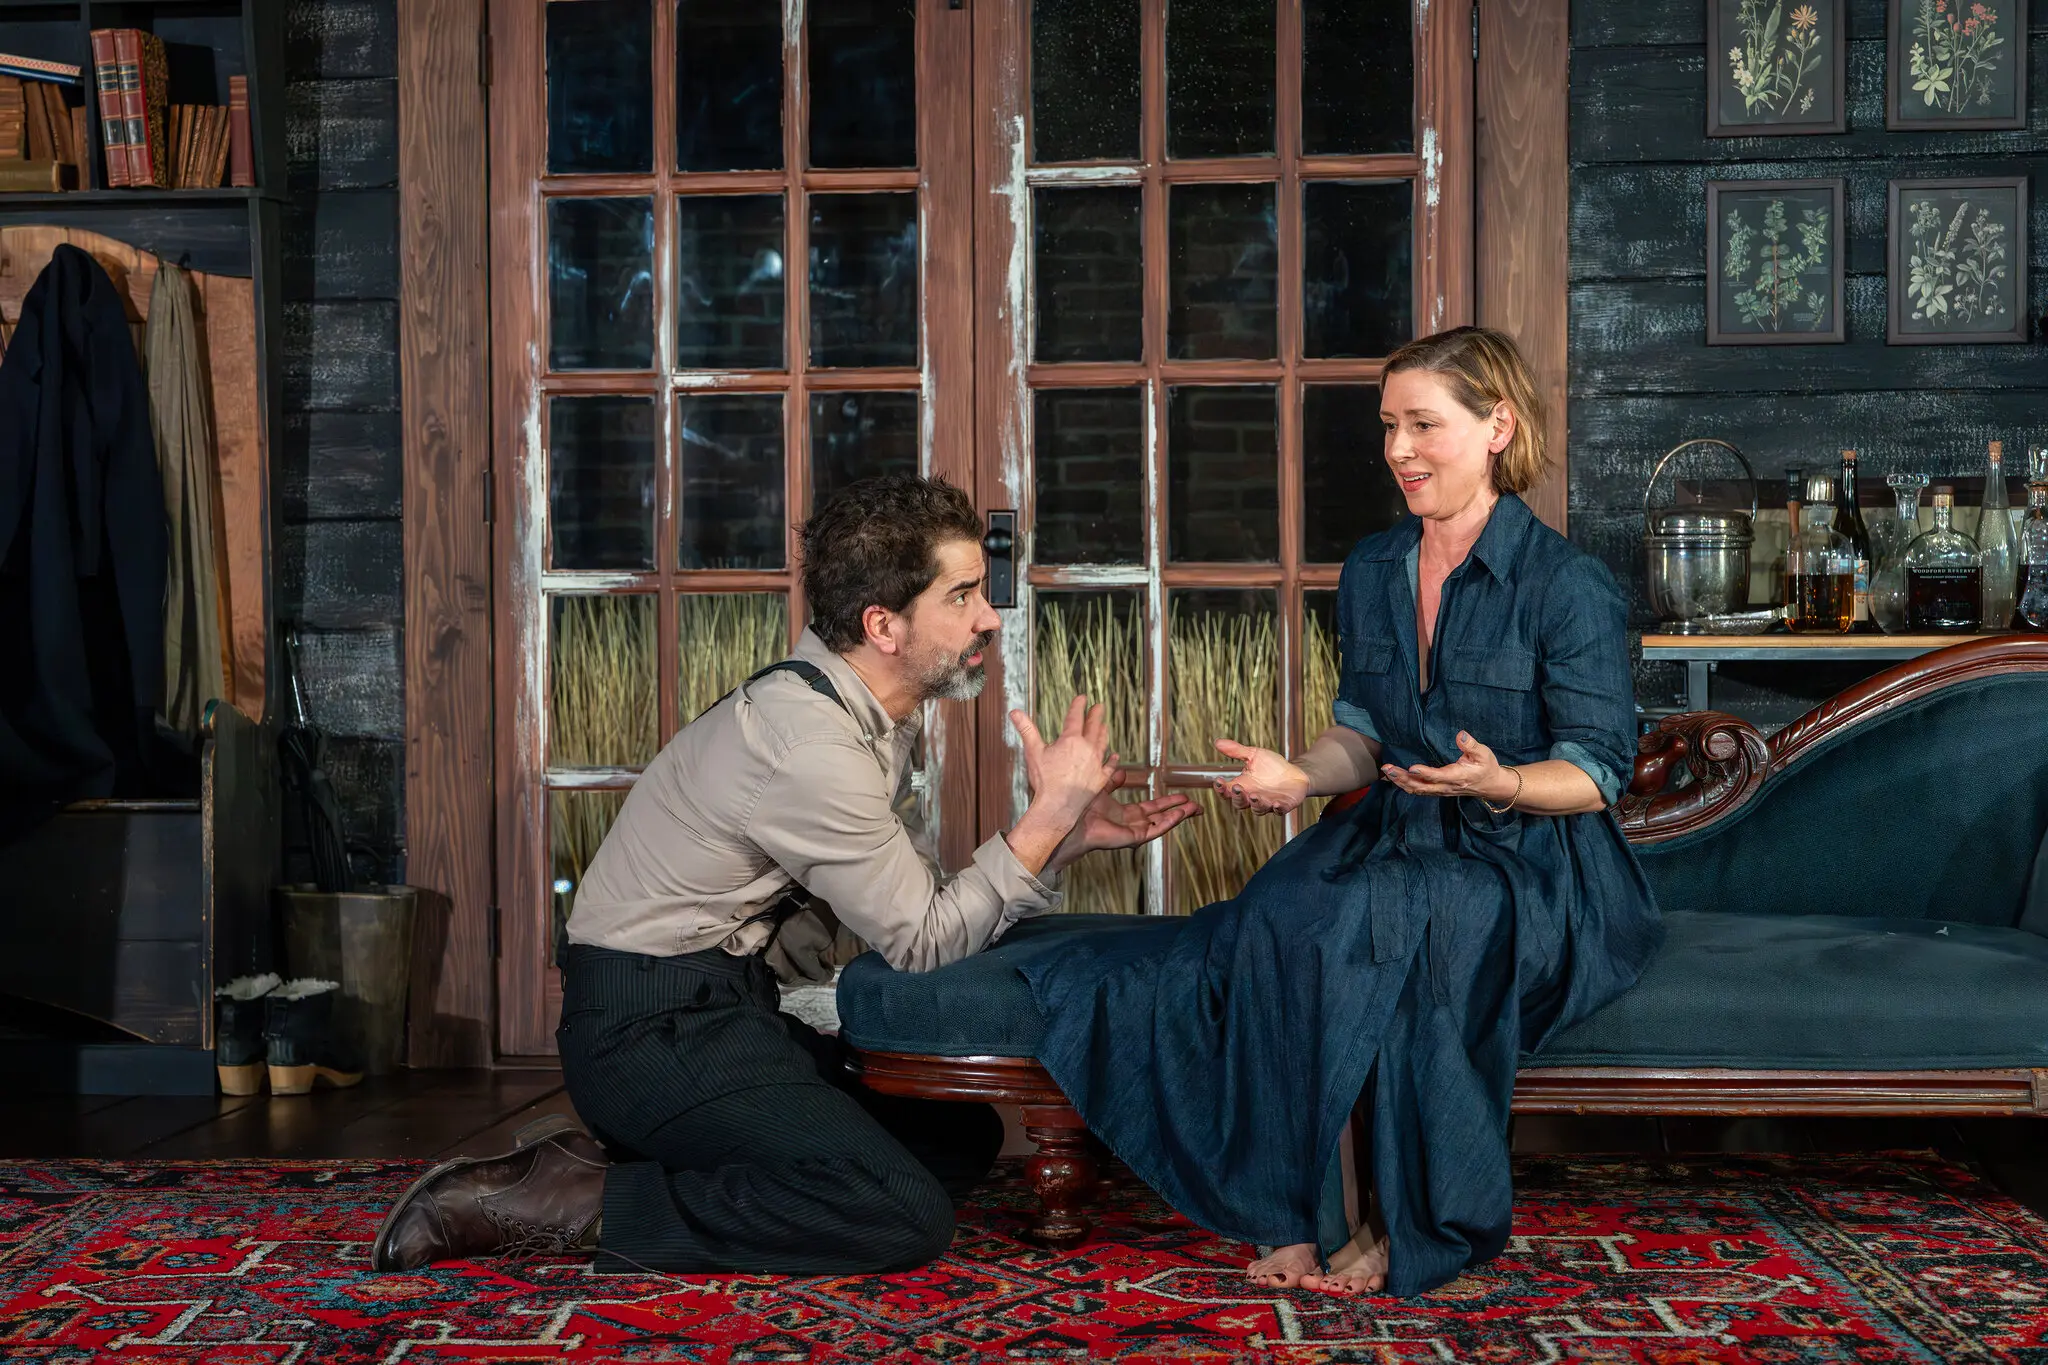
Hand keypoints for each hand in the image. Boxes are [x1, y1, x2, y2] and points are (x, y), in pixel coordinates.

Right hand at [1009, 696, 1118, 822]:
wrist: (1058, 806)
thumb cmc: (1045, 781)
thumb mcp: (1033, 752)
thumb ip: (1026, 729)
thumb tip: (1015, 712)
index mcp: (1071, 740)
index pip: (1075, 717)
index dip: (1078, 706)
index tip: (1082, 698)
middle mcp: (1087, 749)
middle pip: (1093, 727)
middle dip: (1096, 715)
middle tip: (1099, 706)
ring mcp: (1096, 764)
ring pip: (1103, 743)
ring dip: (1104, 733)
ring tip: (1105, 726)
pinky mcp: (1100, 779)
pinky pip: (1110, 767)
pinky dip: (1112, 760)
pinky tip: (1114, 756)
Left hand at [1055, 770, 1199, 864]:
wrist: (1073, 821)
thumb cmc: (1082, 808)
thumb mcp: (1102, 788)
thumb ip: (1112, 780)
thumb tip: (1121, 768)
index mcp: (1127, 813)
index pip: (1154, 807)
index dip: (1169, 802)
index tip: (1184, 796)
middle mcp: (1133, 823)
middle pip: (1163, 816)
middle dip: (1180, 810)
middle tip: (1197, 806)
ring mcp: (1135, 831)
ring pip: (1163, 824)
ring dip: (1179, 816)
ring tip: (1195, 808)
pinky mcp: (1134, 837)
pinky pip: (1156, 830)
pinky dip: (1169, 822)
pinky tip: (1181, 814)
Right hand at [1211, 738, 1311, 815]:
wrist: (1295, 773)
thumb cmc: (1272, 766)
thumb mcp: (1254, 755)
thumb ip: (1236, 751)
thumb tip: (1217, 742)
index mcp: (1243, 786)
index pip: (1227, 791)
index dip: (1221, 788)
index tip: (1219, 781)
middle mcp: (1253, 797)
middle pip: (1240, 803)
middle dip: (1238, 797)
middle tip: (1237, 788)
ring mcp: (1268, 803)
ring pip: (1258, 809)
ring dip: (1255, 803)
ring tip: (1254, 796)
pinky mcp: (1283, 805)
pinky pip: (1279, 811)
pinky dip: (1278, 809)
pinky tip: (1276, 804)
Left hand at [1379, 731, 1512, 802]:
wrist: (1491, 785)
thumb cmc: (1487, 767)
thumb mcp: (1484, 754)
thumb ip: (1471, 745)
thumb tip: (1460, 735)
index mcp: (1458, 777)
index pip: (1439, 776)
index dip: (1425, 773)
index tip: (1412, 767)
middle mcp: (1447, 786)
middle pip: (1422, 786)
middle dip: (1403, 778)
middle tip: (1388, 769)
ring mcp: (1441, 791)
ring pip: (1418, 790)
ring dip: (1401, 782)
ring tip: (1386, 772)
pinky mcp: (1438, 791)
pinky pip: (1419, 791)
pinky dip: (1405, 786)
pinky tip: (1394, 779)